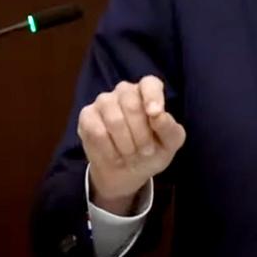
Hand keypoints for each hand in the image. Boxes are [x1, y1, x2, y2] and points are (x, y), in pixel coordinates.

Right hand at [77, 75, 185, 214]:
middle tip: (147, 151)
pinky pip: (97, 131)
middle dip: (141, 134)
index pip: (149, 83)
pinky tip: (115, 156)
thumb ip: (169, 128)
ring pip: (114, 119)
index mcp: (147, 91)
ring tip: (131, 154)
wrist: (127, 172)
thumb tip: (158, 114)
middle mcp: (125, 91)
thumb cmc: (152, 150)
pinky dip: (109, 150)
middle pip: (132, 105)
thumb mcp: (169, 144)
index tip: (155, 114)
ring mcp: (104, 101)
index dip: (152, 97)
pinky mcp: (87, 116)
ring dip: (126, 144)